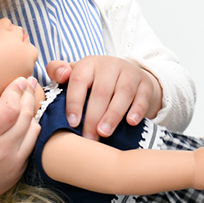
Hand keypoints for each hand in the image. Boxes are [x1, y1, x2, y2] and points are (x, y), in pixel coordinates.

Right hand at [0, 76, 41, 202]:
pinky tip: (24, 121)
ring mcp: (11, 166)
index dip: (17, 91)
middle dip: (28, 96)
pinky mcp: (15, 174)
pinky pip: (31, 146)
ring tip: (27, 98)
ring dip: (32, 112)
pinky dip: (30, 131)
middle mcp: (0, 153)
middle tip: (29, 83)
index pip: (10, 108)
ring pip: (33, 131)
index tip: (18, 80)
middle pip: (25, 117)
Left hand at [48, 56, 162, 139]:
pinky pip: (142, 96)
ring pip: (123, 93)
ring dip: (113, 115)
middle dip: (93, 117)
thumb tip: (61, 74)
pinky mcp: (145, 83)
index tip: (72, 122)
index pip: (79, 80)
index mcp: (89, 64)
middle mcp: (110, 65)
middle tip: (88, 138)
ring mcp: (129, 73)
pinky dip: (137, 110)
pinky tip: (130, 123)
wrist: (127, 75)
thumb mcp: (75, 74)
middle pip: (102, 91)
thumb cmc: (94, 81)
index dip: (74, 102)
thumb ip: (58, 72)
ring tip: (104, 133)